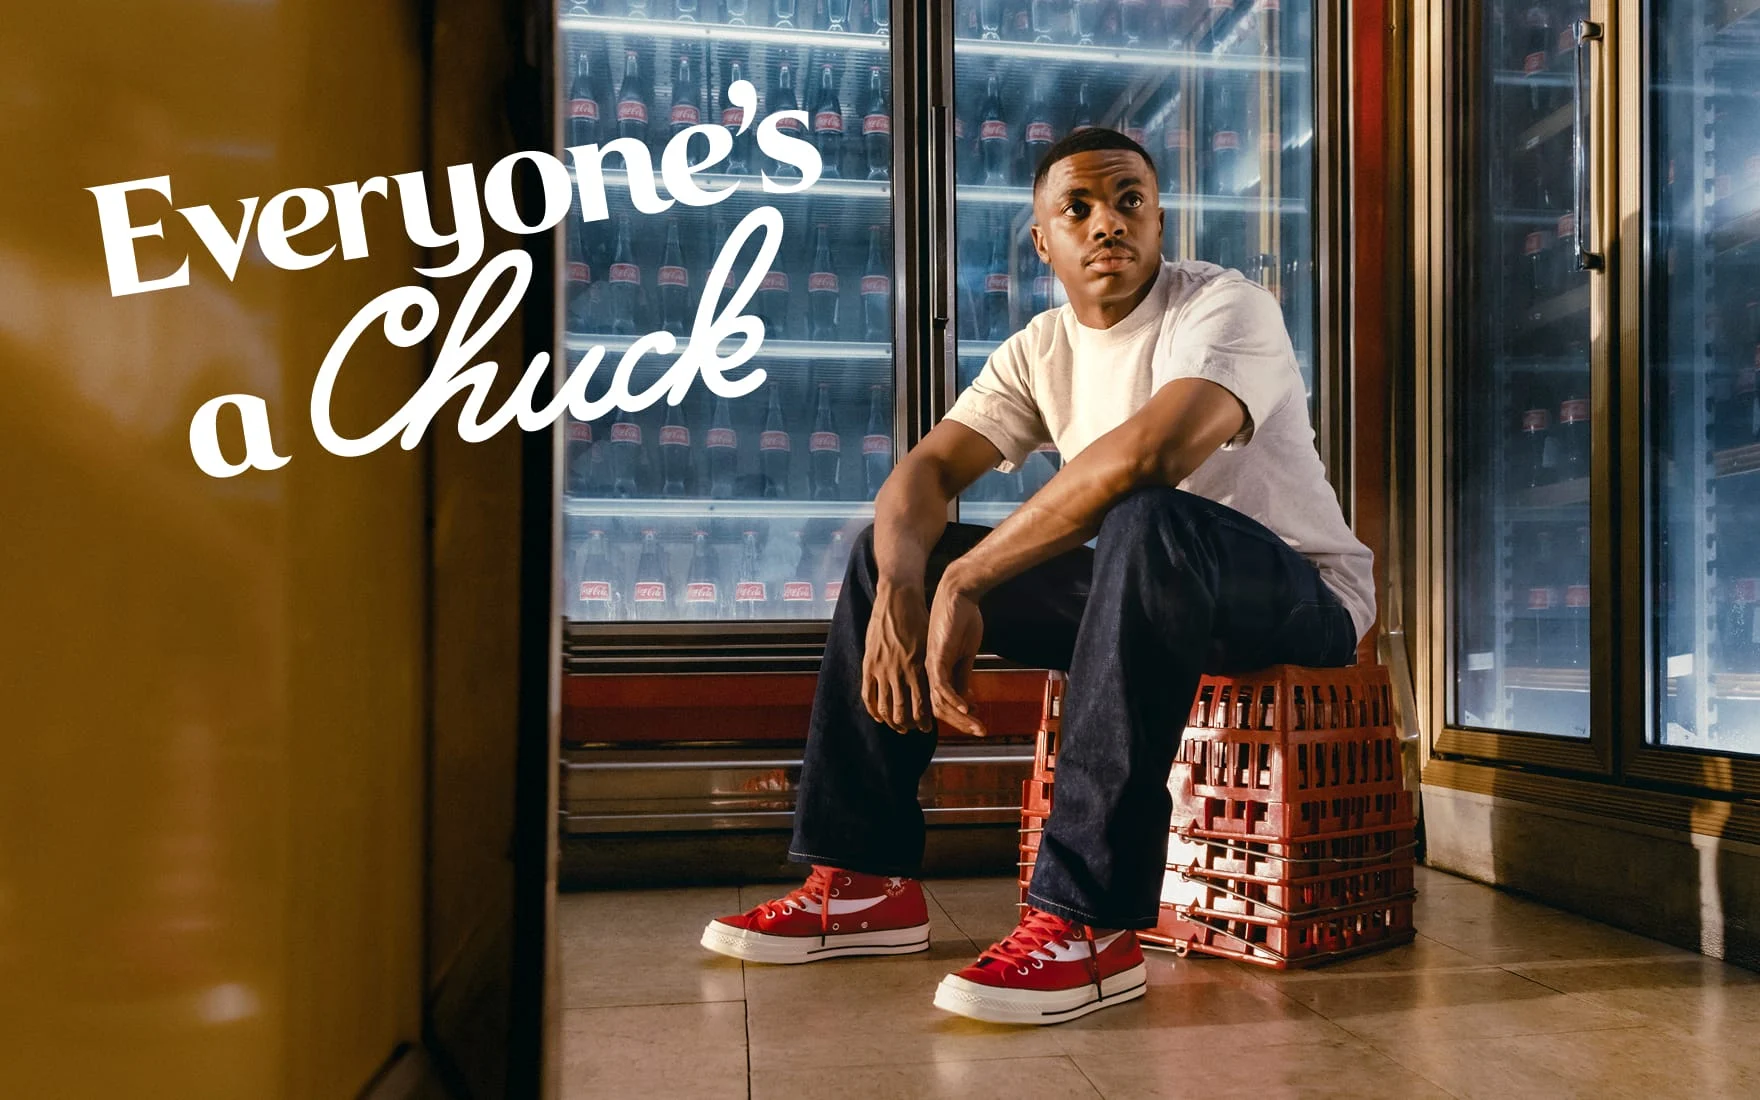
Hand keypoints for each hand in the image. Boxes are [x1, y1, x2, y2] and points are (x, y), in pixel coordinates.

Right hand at [862, 582, 932, 733]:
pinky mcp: (869, 663)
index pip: (923, 702)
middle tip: (912, 730)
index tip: (927, 726)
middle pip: (904, 709)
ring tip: (896, 726)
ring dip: (892, 720)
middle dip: (909, 724)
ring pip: (886, 706)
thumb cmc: (919, 619)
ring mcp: (883, 669)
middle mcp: (901, 671)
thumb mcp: (931, 644)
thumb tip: (940, 684)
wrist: (898, 599)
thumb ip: (932, 665)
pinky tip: (877, 716)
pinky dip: (873, 709)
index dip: (925, 718)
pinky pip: (868, 693)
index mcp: (919, 667)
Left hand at [926, 573, 986, 736]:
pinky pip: (942, 685)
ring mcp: (931, 665)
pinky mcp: (936, 657)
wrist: (958, 594)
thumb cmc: (962, 619)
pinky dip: (954, 699)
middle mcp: (930, 672)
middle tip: (980, 732)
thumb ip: (962, 674)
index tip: (975, 725)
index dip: (959, 718)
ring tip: (978, 726)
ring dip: (960, 717)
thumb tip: (964, 697)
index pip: (942, 703)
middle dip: (961, 724)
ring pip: (941, 701)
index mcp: (935, 671)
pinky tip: (968, 708)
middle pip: (940, 708)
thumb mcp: (964, 654)